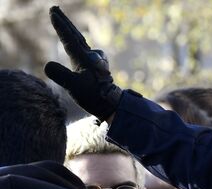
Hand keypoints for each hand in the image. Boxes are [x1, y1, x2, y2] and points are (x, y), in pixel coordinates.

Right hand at [44, 6, 121, 120]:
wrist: (110, 103)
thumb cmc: (93, 95)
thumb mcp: (74, 87)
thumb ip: (61, 75)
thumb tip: (47, 65)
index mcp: (83, 58)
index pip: (69, 38)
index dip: (61, 26)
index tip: (53, 13)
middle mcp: (89, 55)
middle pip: (75, 35)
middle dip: (64, 22)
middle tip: (54, 8)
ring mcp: (93, 59)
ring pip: (79, 40)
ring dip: (70, 30)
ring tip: (61, 20)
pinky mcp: (94, 65)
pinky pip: (83, 48)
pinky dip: (77, 41)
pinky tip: (75, 43)